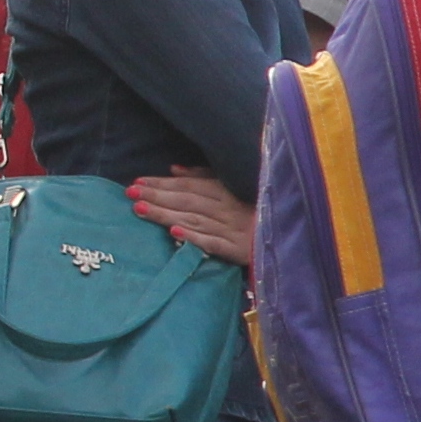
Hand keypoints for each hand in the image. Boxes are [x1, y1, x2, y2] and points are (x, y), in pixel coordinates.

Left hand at [125, 167, 253, 269]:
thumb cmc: (258, 212)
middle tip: (130, 193)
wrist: (290, 240)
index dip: (162, 184)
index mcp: (228, 192)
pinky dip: (193, 238)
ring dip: (166, 215)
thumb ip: (206, 178)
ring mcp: (233, 230)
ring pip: (194, 220)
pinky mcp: (237, 251)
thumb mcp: (235, 189)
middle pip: (187, 201)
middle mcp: (228, 209)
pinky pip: (212, 243)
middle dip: (157, 197)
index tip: (137, 182)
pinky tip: (173, 233)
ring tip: (140, 210)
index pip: (189, 187)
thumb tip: (175, 170)